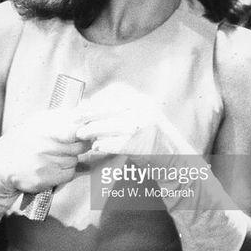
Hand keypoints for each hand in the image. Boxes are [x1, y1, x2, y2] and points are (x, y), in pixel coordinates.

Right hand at [0, 107, 90, 193]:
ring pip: (75, 160)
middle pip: (79, 146)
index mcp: (43, 128)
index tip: (84, 131)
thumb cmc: (24, 140)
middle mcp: (43, 146)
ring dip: (71, 158)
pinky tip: (54, 166)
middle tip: (69, 143)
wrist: (1, 164)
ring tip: (56, 155)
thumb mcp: (38, 121)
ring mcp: (43, 164)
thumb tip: (87, 106)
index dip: (84, 131)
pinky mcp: (44, 179)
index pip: (73, 130)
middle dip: (79, 144)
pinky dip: (66, 171)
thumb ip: (63, 115)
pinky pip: (69, 174)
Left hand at [75, 86, 194, 157]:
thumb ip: (118, 110)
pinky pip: (118, 142)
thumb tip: (86, 104)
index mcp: (142, 99)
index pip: (114, 92)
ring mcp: (145, 124)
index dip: (95, 99)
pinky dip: (105, 144)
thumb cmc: (151, 139)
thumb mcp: (139, 116)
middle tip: (74, 120)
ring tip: (82, 135)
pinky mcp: (143, 142)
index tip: (82, 106)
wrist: (175, 159)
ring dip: (94, 130)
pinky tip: (96, 147)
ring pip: (112, 124)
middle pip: (110, 107)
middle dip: (89, 113)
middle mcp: (145, 108)